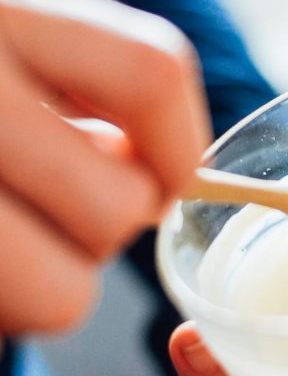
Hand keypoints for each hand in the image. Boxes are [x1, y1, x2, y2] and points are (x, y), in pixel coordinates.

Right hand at [0, 0, 210, 337]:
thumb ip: (66, 69)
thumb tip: (153, 176)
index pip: (149, 72)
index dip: (181, 139)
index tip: (169, 172)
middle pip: (112, 206)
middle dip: (103, 223)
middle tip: (55, 203)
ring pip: (59, 296)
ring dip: (48, 282)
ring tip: (5, 236)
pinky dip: (0, 306)